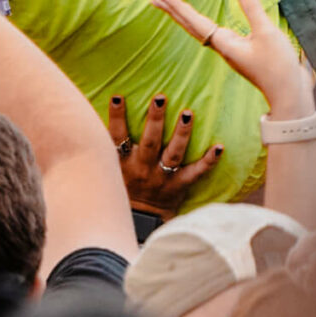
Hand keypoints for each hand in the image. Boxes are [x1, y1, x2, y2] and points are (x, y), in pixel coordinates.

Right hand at [106, 94, 219, 218]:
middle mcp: (143, 168)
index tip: (119, 96)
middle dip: (155, 119)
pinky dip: (209, 161)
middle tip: (160, 98)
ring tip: (187, 113)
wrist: (140, 220)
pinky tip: (220, 147)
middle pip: (150, 142)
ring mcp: (163, 177)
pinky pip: (196, 173)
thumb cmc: (124, 187)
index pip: (116, 137)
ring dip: (181, 133)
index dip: (116, 117)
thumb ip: (108, 146)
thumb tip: (96, 119)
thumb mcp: (110, 169)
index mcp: (123, 163)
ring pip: (173, 153)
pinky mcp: (179, 186)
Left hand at [151, 0, 314, 117]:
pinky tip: (204, 23)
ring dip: (186, 17)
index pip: (195, 21)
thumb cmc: (278, 67)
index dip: (178, 6)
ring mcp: (231, 51)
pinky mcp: (241, 53)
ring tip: (173, 6)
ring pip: (201, 31)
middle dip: (174, 11)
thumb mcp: (266, 32)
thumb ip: (251, 7)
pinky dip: (202, 25)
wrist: (290, 95)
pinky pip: (214, 35)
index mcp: (225, 43)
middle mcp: (223, 47)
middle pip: (192, 27)